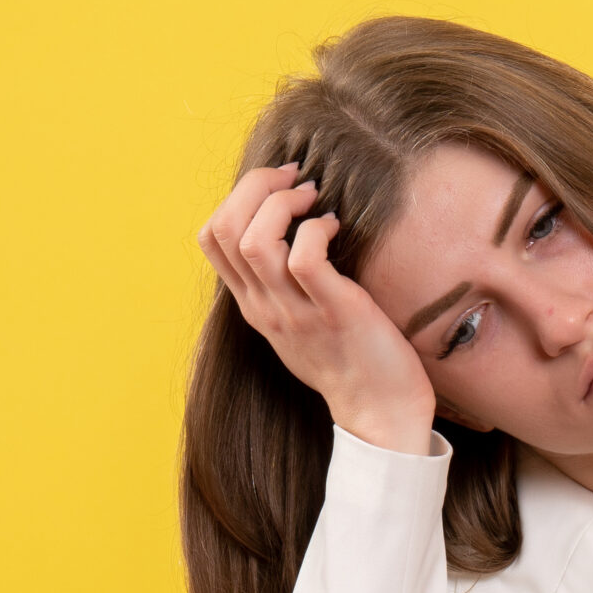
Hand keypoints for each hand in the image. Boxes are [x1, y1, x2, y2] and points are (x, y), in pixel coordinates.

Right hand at [196, 163, 436, 452]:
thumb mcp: (302, 321)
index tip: (278, 184)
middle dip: (255, 186)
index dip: (238, 196)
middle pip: (224, 228)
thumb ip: (287, 285)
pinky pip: (304, 258)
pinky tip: (336, 228)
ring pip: (256, 240)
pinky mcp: (333, 313)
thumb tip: (295, 233)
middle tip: (296, 178)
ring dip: (283, 203)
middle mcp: (264, 307)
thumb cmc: (350, 360)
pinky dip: (316, 230)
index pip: (211, 237)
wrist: (380, 414)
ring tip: (314, 199)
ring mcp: (294, 312)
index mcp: (253, 305)